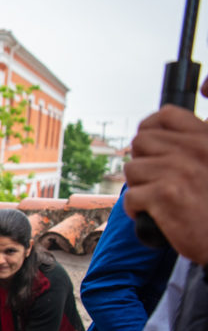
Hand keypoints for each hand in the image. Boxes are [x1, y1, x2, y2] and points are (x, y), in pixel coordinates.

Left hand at [124, 104, 207, 264]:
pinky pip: (131, 196)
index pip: (167, 115)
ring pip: (132, 169)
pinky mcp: (166, 195)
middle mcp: (196, 150)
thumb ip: (193, 148)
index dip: (151, 129)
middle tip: (156, 181)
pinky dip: (136, 209)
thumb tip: (152, 134)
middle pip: (141, 141)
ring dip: (139, 187)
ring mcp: (180, 171)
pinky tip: (152, 215)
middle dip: (143, 162)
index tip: (150, 148)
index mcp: (207, 139)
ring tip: (158, 200)